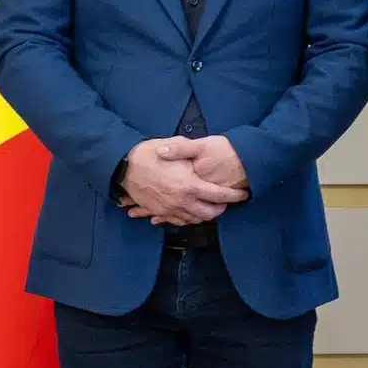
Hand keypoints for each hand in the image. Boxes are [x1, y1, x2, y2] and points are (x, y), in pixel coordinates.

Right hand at [120, 137, 248, 225]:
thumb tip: (207, 153)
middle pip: (210, 213)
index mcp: (191, 186)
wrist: (124, 165)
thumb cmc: (152, 153)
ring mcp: (169, 209)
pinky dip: (187, 218)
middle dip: (220, 209)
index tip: (243, 194)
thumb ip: (195, 153)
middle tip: (225, 201)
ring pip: (194, 219)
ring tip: (209, 205)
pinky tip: (191, 211)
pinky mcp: (158, 211)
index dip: (235, 196)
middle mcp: (182, 201)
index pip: (220, 196)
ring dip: (204, 214)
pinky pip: (177, 221)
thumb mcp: (179, 147)